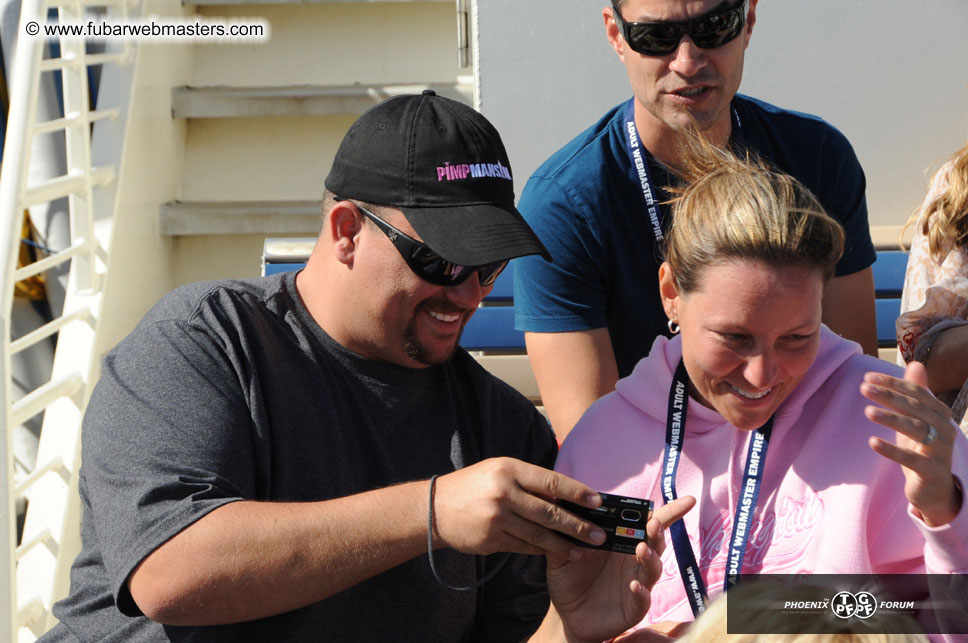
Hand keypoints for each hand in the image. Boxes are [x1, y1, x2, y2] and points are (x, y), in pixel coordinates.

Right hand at [432, 458, 606, 558]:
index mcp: (509, 470)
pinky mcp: (491, 539)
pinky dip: (542, 551)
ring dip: (564, 545)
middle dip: (578, 526)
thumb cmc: (474, 486)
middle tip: (599, 536)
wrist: (435, 508)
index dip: (577, 492)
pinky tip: (556, 553)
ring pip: (539, 535)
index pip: (551, 482)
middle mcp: (504, 493)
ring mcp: (497, 518)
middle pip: (550, 513)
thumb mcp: (499, 471)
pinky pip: (524, 547)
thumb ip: (528, 482)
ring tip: (582, 551)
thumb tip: (565, 498)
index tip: (597, 501)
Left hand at [546, 497, 695, 642]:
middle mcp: (634, 561)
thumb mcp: (564, 551)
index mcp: (623, 543)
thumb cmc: (570, 576)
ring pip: (652, 569)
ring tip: (642, 548)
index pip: (649, 524)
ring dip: (650, 558)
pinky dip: (641, 592)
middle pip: (654, 543)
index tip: (688, 501)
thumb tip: (561, 502)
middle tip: (653, 523)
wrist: (566, 613)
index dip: (670, 512)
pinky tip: (634, 585)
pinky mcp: (632, 608)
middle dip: (657, 532)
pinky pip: (641, 599)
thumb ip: (567, 531)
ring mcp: (637, 584)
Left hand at [862, 362, 962, 525]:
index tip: (867, 377)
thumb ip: (916, 393)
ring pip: (916, 429)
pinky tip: (872, 442)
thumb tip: (916, 363)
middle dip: (889, 396)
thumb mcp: (917, 419)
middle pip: (916, 408)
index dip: (893, 383)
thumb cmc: (922, 449)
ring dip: (891, 419)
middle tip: (863, 388)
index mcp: (940, 414)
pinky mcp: (931, 471)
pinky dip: (892, 450)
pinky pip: (911, 459)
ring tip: (867, 412)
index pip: (917, 392)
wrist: (935, 488)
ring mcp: (940, 451)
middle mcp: (944, 429)